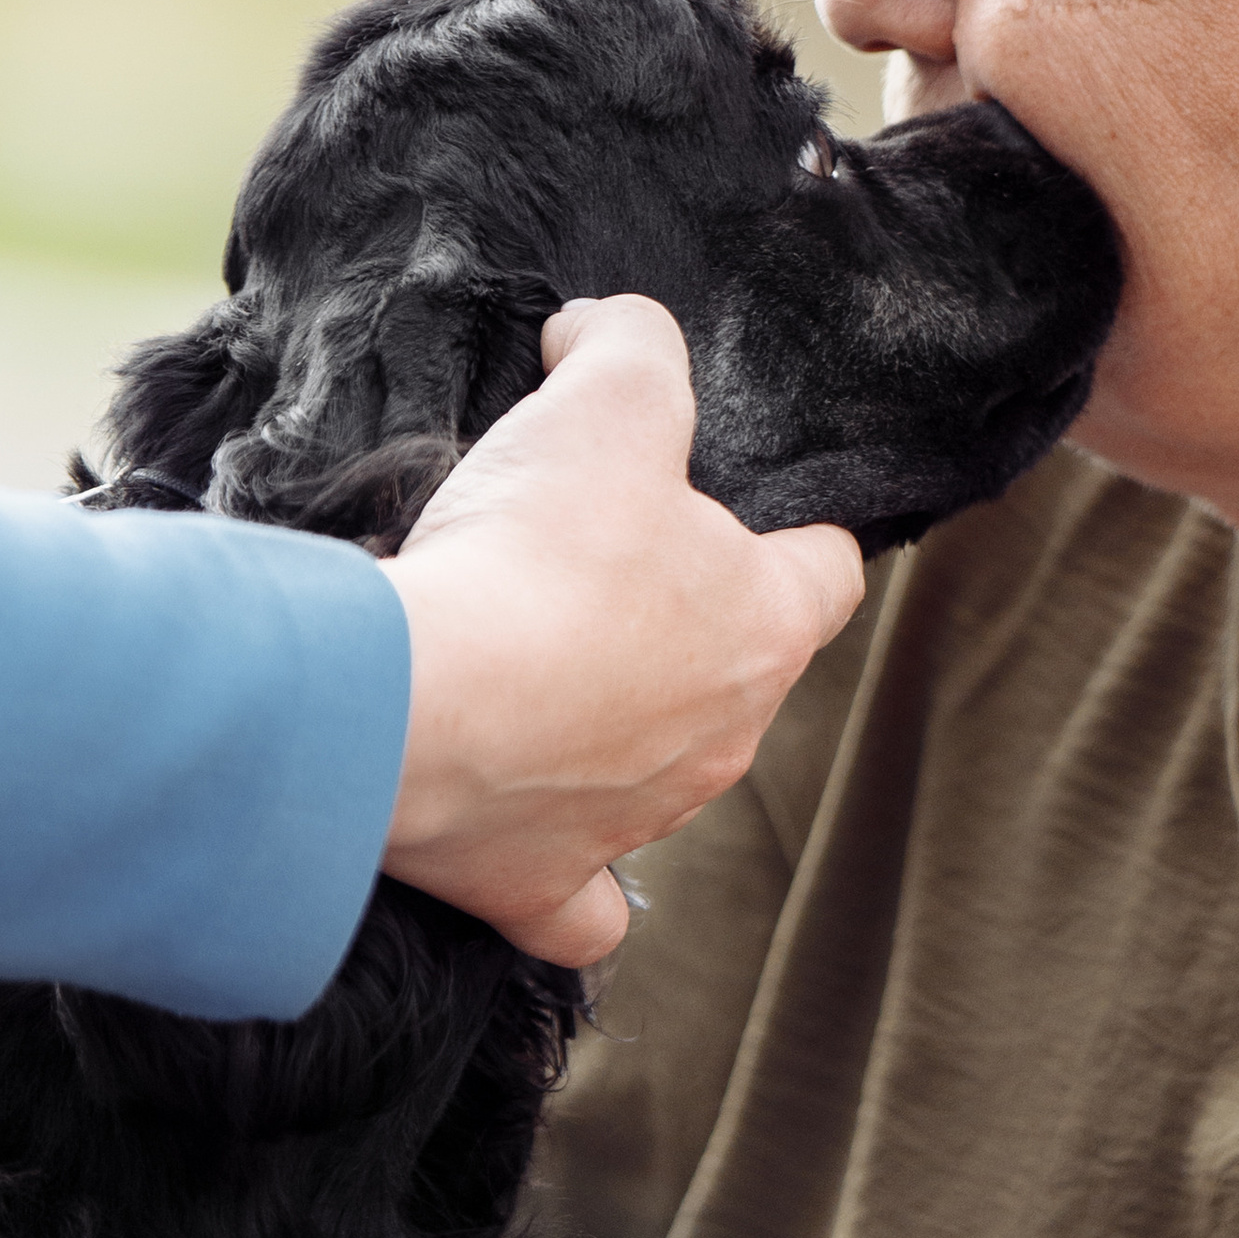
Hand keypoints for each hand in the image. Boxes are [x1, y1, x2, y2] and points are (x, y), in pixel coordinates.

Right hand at [374, 295, 863, 968]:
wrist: (412, 705)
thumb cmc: (534, 555)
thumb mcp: (606, 401)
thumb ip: (631, 349)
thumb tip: (609, 334)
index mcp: (763, 629)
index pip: (826, 573)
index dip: (794, 532)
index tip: (745, 509)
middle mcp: (722, 739)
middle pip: (732, 669)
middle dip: (676, 618)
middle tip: (588, 563)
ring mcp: (640, 820)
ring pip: (654, 770)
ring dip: (604, 721)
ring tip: (518, 659)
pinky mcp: (542, 886)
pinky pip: (575, 903)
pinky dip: (557, 870)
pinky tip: (523, 826)